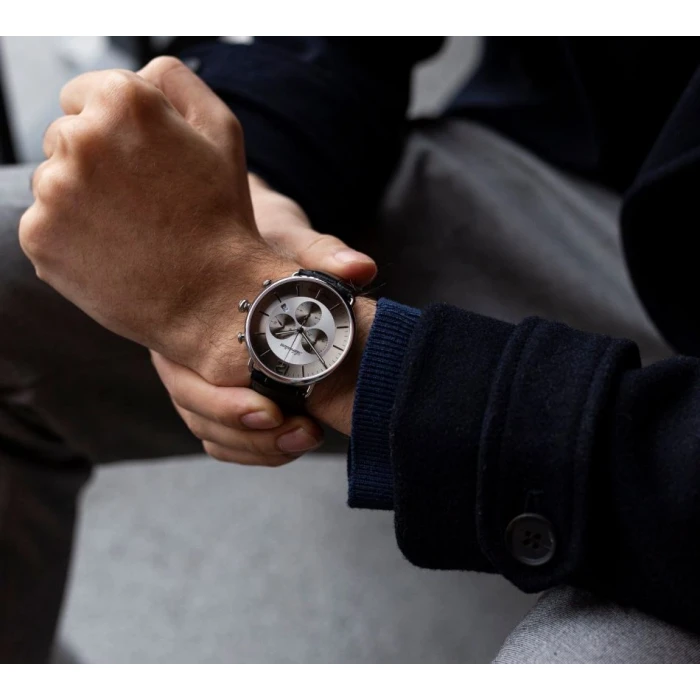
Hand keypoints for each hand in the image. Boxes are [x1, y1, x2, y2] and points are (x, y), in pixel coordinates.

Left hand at [20, 57, 290, 384]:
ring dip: (81, 201)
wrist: (213, 297)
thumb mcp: (223, 132)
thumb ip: (175, 81)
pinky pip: (44, 225)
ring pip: (52, 182)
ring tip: (130, 232)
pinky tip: (112, 254)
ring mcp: (53, 189)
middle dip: (95, 164)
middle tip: (142, 203)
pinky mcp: (38, 235)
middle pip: (64, 138)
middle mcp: (79, 137)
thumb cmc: (222, 216)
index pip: (83, 95)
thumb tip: (138, 71)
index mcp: (122, 101)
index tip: (141, 164)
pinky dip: (70, 239)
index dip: (116, 131)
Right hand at [151, 171, 377, 466]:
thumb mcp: (287, 234)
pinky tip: (291, 444)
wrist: (252, 235)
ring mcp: (200, 372)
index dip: (227, 405)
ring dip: (258, 447)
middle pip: (198, 412)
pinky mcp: (223, 386)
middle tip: (304, 433)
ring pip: (212, 431)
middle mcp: (184, 350)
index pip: (190, 378)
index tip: (274, 413)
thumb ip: (319, 253)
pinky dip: (256, 449)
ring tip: (306, 439)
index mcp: (187, 319)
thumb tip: (362, 268)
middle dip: (250, 434)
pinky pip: (225, 436)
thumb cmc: (264, 234)